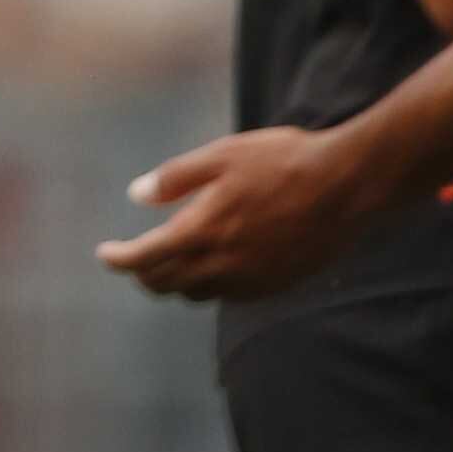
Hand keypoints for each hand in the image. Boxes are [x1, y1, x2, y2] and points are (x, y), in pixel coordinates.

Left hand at [98, 123, 382, 299]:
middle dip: (144, 274)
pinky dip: (212, 285)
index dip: (119, 259)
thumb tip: (137, 195)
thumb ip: (175, 179)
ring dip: (177, 282)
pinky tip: (213, 266)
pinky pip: (232, 295)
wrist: (347, 186)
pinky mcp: (279, 284)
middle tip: (133, 261)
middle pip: (168, 284)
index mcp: (204, 231)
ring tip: (168, 263)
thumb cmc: (282, 162)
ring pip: (200, 293)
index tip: (104, 255)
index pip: (146, 257)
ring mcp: (254, 279)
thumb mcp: (220, 156)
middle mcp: (225, 264)